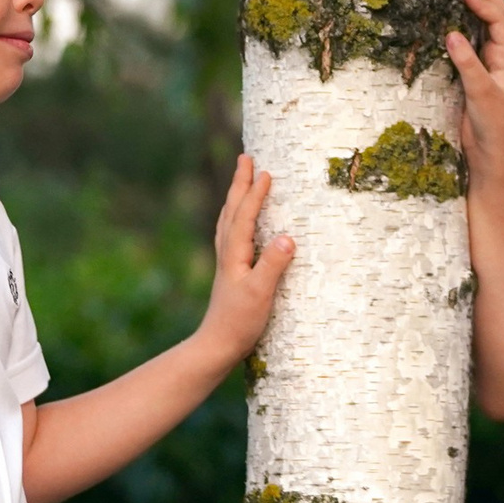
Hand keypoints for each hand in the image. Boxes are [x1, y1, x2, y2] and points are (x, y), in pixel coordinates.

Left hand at [194, 154, 294, 363]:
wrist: (217, 345)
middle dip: (239, 184)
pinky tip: (239, 222)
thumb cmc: (239, 322)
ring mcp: (227, 262)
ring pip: (229, 219)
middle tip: (245, 158)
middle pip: (232, 210)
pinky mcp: (230, 272)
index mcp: (235, 254)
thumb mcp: (260, 294)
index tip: (265, 171)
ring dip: (235, 197)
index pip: (245, 216)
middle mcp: (227, 253)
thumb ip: (273, 265)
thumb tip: (287, 236)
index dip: (255, 194)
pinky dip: (235, 217)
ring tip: (241, 180)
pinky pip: (231, 233)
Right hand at [444, 0, 503, 194]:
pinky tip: (445, 19)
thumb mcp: (482, 95)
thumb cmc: (494, 129)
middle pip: (493, 15)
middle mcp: (499, 58)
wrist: (491, 160)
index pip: (498, 19)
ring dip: (470, 5)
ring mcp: (485, 67)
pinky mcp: (471, 78)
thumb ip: (468, 64)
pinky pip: (465, 45)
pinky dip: (458, 27)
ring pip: (479, 28)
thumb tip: (452, 33)